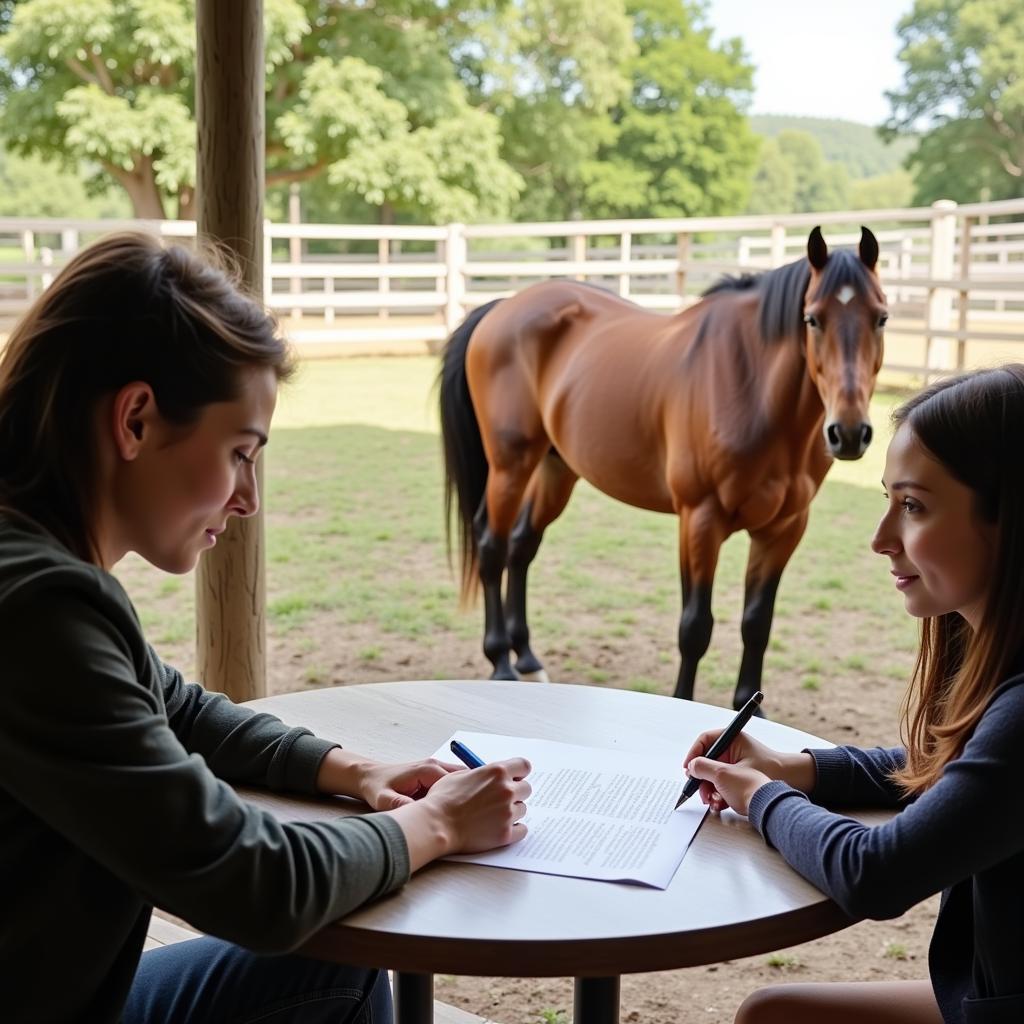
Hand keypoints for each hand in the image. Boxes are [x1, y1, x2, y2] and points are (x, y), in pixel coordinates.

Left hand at [357, 758, 461, 809]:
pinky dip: (457, 793)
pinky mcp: (433, 773)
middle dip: (470, 795)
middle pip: (465, 778)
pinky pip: (453, 782)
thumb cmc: (376, 787)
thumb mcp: (383, 799)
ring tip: (463, 814)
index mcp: (427, 770)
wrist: (369, 776)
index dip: (465, 799)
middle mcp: (434, 765)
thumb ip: (400, 804)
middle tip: (470, 816)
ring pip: (461, 780)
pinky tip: (451, 810)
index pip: (458, 782)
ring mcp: (435, 767)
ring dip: (464, 794)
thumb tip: (419, 814)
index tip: (466, 817)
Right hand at [388, 757, 531, 870]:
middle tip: (501, 798)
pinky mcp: (505, 834)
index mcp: (497, 772)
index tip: (514, 777)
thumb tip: (493, 775)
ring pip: (522, 809)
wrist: (436, 824)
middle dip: (516, 792)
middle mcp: (506, 790)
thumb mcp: (461, 775)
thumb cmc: (443, 799)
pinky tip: (500, 827)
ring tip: (493, 815)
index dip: (519, 772)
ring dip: (512, 811)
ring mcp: (507, 813)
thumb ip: (482, 773)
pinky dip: (514, 829)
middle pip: (526, 788)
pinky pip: (522, 829)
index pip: (524, 766)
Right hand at [683, 730, 814, 816]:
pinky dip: (718, 794)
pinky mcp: (740, 780)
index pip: (705, 740)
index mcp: (733, 738)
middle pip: (708, 761)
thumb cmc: (761, 777)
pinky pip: (722, 785)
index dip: (694, 754)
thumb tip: (691, 767)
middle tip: (699, 789)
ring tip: (711, 801)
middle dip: (702, 778)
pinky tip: (719, 804)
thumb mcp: (725, 774)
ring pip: (713, 775)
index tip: (688, 768)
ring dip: (709, 789)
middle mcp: (735, 749)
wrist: (780, 798)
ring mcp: (738, 765)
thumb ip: (703, 768)